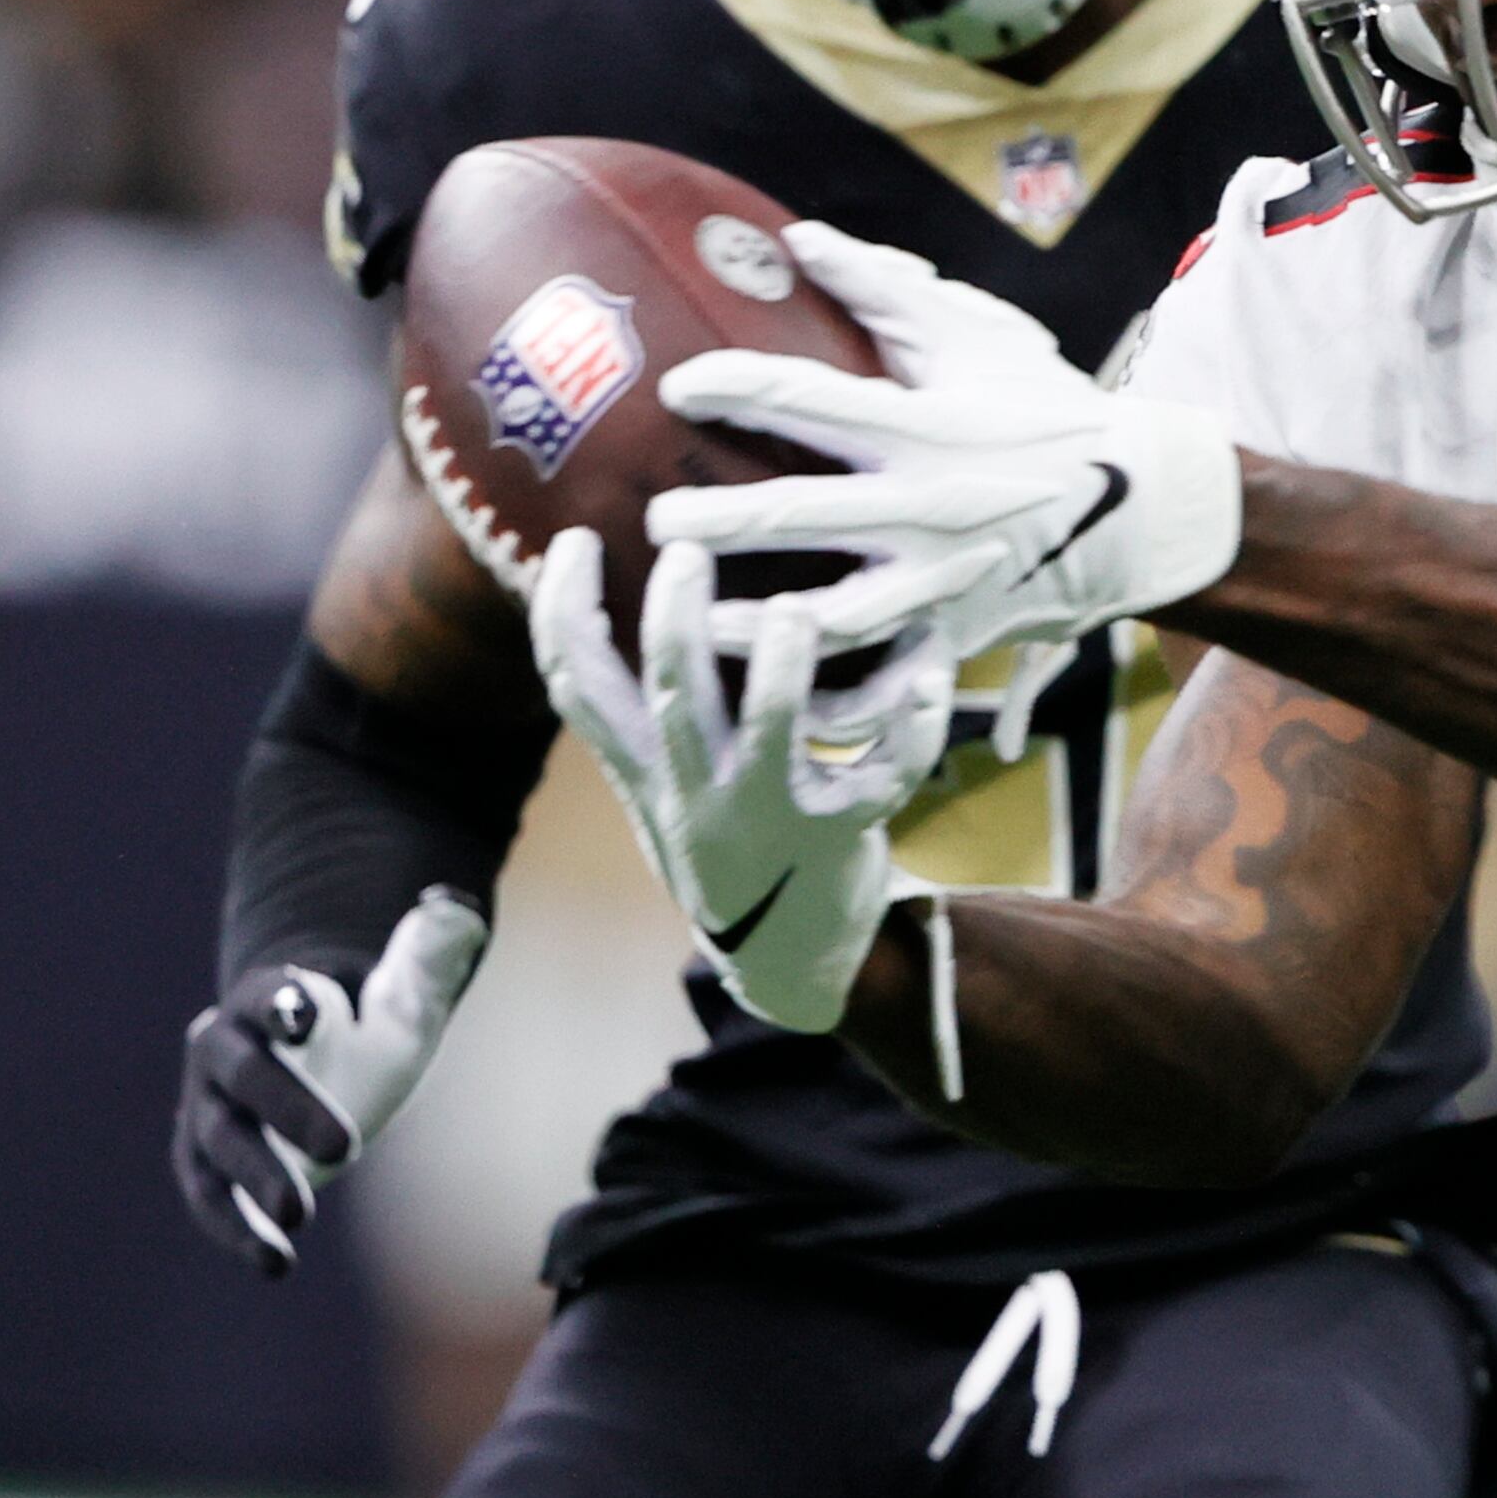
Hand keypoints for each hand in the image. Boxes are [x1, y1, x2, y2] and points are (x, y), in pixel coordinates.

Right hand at [172, 887, 486, 1276]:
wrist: (313, 1065)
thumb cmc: (359, 1025)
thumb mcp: (403, 992)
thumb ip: (426, 955)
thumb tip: (454, 906)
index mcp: (267, 999)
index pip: (264, 996)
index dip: (278, 1002)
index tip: (302, 1012)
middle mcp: (223, 1051)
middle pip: (245, 1076)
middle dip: (289, 1108)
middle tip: (346, 1147)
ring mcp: (208, 1111)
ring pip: (219, 1144)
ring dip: (256, 1179)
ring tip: (301, 1215)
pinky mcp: (207, 1167)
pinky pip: (212, 1198)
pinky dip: (236, 1228)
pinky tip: (276, 1261)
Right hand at [527, 522, 952, 1031]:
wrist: (787, 959)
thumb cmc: (726, 838)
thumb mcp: (661, 787)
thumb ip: (640, 713)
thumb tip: (598, 599)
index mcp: (649, 771)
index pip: (581, 690)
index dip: (564, 614)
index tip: (575, 538)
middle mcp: (699, 794)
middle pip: (674, 701)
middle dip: (676, 627)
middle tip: (688, 552)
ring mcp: (771, 819)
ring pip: (770, 740)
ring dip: (781, 673)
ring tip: (793, 612)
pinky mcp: (843, 834)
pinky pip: (885, 777)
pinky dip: (913, 725)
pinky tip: (932, 673)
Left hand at [647, 221, 1240, 661]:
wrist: (1146, 508)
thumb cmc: (1052, 410)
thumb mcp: (981, 337)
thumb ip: (886, 289)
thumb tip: (801, 239)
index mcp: (929, 429)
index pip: (814, 400)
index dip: (738, 386)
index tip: (677, 386)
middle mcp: (932, 508)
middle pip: (804, 517)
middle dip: (719, 521)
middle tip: (654, 521)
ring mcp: (945, 582)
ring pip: (832, 619)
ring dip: (750, 625)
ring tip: (685, 621)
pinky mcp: (958, 636)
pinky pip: (886, 683)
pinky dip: (829, 702)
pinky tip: (766, 699)